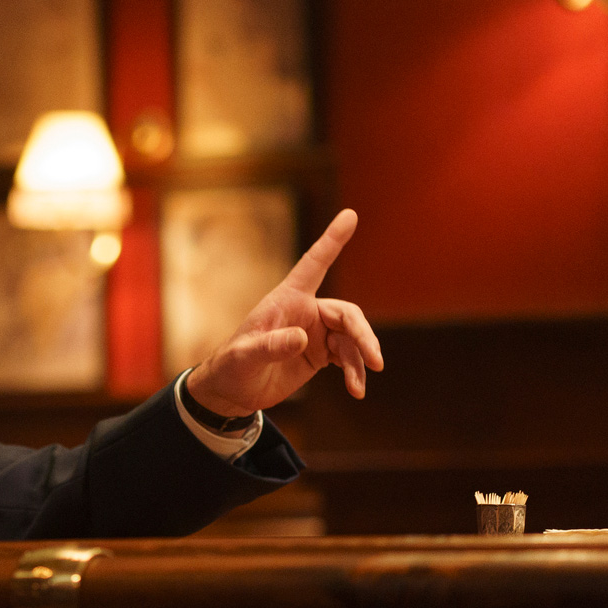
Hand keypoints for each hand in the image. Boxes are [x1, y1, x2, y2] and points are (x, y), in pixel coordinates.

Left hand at [184, 208, 383, 416]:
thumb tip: (302, 338)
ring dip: (360, 359)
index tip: (350, 214)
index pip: (314, 264)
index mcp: (287, 299)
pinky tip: (355, 389)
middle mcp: (305, 311)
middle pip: (347, 313)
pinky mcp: (319, 353)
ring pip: (351, 338)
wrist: (232, 392)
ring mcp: (315, 332)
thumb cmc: (232, 366)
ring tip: (359, 387)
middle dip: (362, 335)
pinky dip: (354, 371)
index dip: (332, 240)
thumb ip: (270, 346)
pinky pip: (347, 356)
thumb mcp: (245, 356)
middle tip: (375, 360)